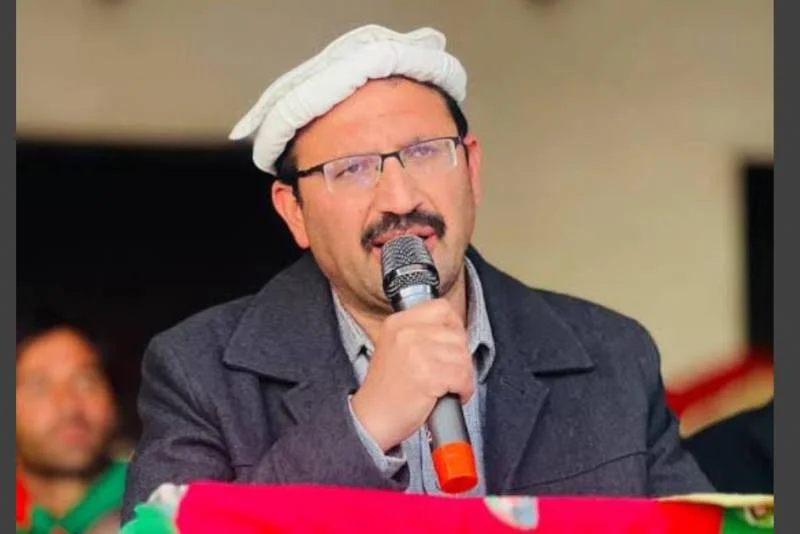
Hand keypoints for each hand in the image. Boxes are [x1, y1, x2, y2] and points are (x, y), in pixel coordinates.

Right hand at [350, 299, 473, 451]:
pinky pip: (463, 377)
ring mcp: (417, 352)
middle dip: (460, 358)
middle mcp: (406, 333)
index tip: (452, 345)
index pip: (441, 308)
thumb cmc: (387, 390)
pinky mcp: (428, 374)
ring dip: (463, 376)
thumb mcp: (394, 348)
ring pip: (463, 357)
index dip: (454, 327)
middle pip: (457, 335)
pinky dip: (464, 389)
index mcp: (397, 323)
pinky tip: (451, 395)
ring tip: (449, 387)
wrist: (370, 419)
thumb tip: (455, 332)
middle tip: (450, 374)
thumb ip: (420, 334)